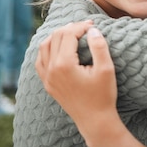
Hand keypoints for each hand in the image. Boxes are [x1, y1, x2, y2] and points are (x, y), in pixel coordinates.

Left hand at [36, 22, 146, 146]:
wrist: (95, 121)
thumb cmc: (103, 95)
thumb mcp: (106, 69)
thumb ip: (99, 46)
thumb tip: (92, 30)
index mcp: (64, 65)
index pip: (68, 34)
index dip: (80, 26)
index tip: (92, 25)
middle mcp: (51, 70)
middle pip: (56, 37)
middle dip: (70, 28)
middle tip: (85, 27)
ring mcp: (47, 78)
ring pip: (44, 47)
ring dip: (57, 36)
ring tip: (72, 32)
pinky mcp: (47, 84)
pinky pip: (40, 61)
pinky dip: (47, 49)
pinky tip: (57, 47)